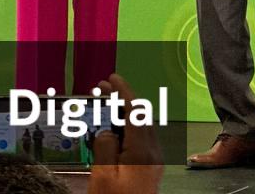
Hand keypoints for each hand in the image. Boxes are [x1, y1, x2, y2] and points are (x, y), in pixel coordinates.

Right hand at [90, 73, 163, 193]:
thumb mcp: (103, 176)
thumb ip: (104, 146)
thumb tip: (107, 131)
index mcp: (142, 150)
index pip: (134, 110)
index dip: (123, 91)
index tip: (111, 78)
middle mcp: (152, 152)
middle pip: (139, 116)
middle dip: (121, 99)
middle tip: (101, 90)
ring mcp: (153, 162)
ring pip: (140, 127)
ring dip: (124, 114)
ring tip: (104, 109)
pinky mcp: (150, 170)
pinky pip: (140, 141)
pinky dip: (127, 129)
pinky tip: (112, 133)